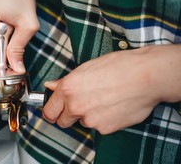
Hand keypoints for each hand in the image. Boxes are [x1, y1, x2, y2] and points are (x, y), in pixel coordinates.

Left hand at [42, 45, 180, 133]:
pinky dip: (104, 120)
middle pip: (63, 122)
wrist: (145, 76)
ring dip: (89, 115)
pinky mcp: (105, 128)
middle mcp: (75, 106)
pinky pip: (100, 127)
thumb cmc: (118, 67)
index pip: (49, 111)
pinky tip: (114, 106)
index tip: (54, 112)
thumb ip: (66, 81)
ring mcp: (90, 119)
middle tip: (80, 106)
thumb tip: (51, 86)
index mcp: (67, 89)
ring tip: (104, 99)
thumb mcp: (86, 68)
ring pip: (84, 122)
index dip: (51, 112)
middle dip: (68, 116)